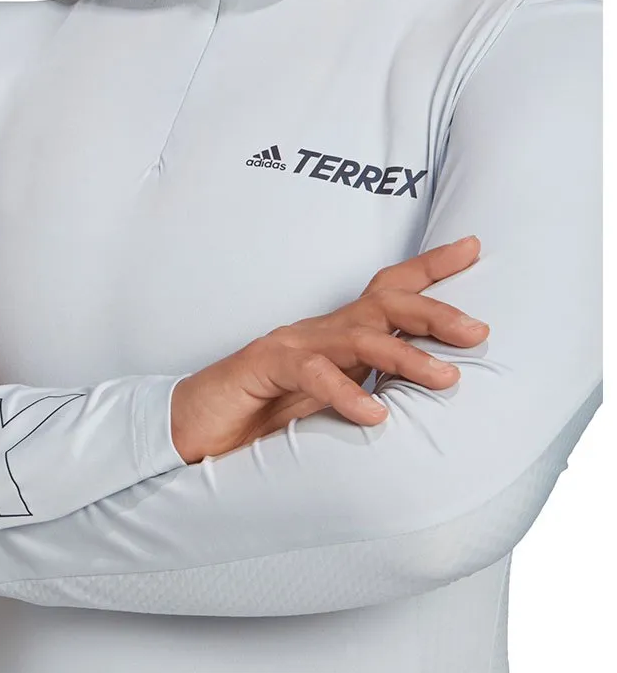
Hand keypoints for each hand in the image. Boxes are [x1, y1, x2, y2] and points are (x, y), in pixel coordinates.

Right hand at [171, 235, 489, 462]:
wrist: (193, 425)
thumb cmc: (260, 415)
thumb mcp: (325, 403)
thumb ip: (364, 390)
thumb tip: (420, 400)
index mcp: (334, 336)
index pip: (387, 292)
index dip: (429, 268)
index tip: (473, 247)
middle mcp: (317, 331)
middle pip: (382, 305)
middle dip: (433, 311)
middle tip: (478, 331)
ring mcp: (289, 344)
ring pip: (356, 337)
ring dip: (404, 356)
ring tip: (445, 378)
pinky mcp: (264, 366)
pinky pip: (311, 373)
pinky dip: (345, 392)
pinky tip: (374, 415)